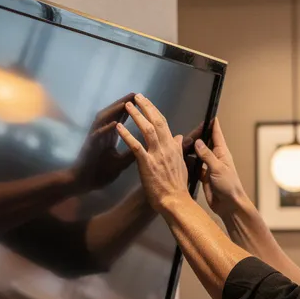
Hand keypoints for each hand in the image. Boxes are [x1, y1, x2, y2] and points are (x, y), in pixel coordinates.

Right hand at [71, 94, 137, 190]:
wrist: (83, 183)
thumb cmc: (100, 172)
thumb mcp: (120, 162)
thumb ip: (132, 152)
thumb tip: (148, 146)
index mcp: (108, 136)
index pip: (120, 118)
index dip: (130, 109)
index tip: (143, 100)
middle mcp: (100, 134)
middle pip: (111, 114)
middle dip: (122, 103)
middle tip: (135, 94)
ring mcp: (93, 140)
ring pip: (102, 121)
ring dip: (113, 111)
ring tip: (125, 103)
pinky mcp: (88, 148)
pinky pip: (96, 136)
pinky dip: (105, 129)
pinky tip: (114, 124)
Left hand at [115, 94, 193, 212]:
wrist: (175, 201)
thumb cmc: (176, 186)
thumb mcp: (180, 164)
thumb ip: (177, 149)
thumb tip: (178, 136)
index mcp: (172, 147)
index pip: (164, 123)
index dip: (154, 111)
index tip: (147, 102)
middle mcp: (166, 147)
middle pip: (156, 121)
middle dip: (146, 107)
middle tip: (137, 96)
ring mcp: (157, 155)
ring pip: (147, 130)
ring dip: (136, 116)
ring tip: (127, 106)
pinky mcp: (147, 164)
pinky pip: (135, 146)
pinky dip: (127, 135)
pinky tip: (119, 127)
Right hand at [190, 118, 250, 218]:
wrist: (229, 205)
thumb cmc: (229, 186)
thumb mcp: (218, 168)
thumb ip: (207, 155)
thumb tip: (197, 142)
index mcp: (222, 152)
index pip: (216, 133)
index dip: (211, 123)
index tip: (207, 112)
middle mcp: (215, 157)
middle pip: (204, 142)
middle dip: (195, 136)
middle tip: (184, 131)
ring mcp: (208, 166)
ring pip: (197, 153)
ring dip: (190, 150)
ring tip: (179, 144)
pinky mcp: (203, 175)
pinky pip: (194, 165)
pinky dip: (188, 163)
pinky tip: (180, 160)